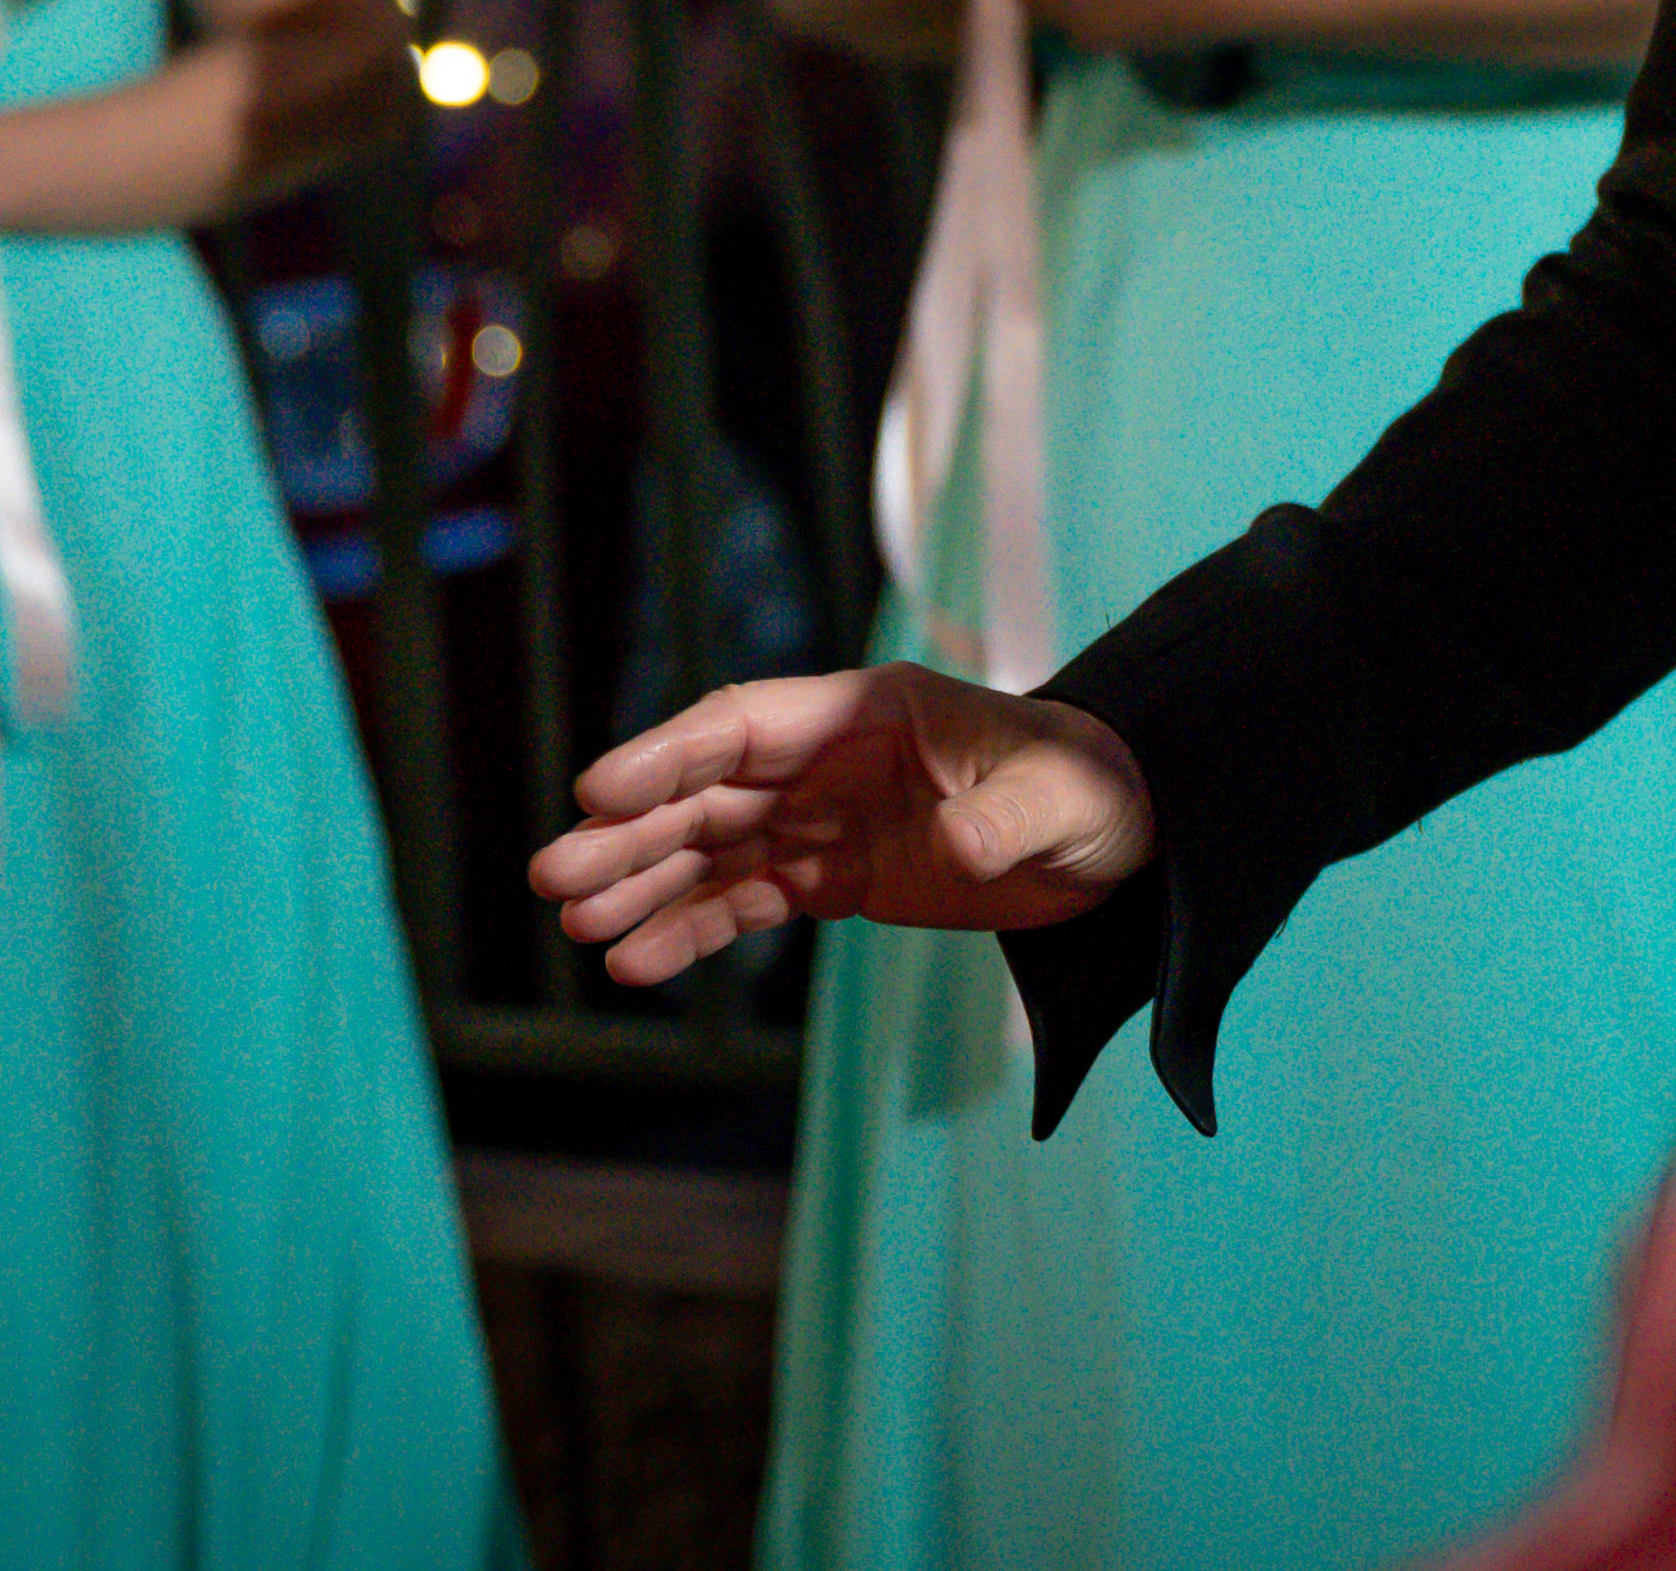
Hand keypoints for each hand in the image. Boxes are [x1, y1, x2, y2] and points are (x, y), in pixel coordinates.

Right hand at [530, 664, 1156, 986]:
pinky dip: (693, 929)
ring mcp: (828, 818)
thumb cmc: (1089, 788)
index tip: (597, 792)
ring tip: (578, 929)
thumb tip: (954, 852)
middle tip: (554, 878)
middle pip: (709, 791)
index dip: (667, 756)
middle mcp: (830, 759)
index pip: (744, 726)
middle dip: (630, 832)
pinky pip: (749, 900)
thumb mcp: (1053, 800)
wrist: (1122, 834)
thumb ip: (999, 821)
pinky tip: (639, 961)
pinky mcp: (839, 876)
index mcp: (867, 714)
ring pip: (713, 848)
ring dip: (645, 885)